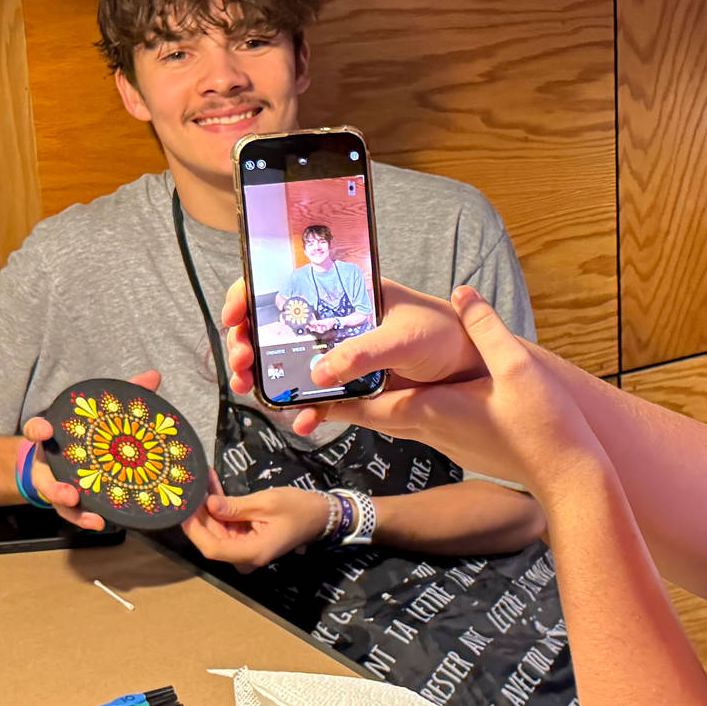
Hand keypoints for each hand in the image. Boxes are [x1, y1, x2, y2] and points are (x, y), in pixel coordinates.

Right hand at [22, 369, 161, 530]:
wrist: (63, 458)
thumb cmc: (84, 434)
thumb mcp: (98, 414)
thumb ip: (124, 395)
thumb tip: (153, 376)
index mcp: (53, 438)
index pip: (36, 430)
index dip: (38, 429)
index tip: (44, 429)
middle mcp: (50, 462)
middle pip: (45, 474)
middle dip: (54, 485)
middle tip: (69, 490)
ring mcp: (56, 484)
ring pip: (57, 498)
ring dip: (69, 506)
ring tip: (87, 513)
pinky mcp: (68, 501)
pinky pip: (74, 513)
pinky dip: (85, 519)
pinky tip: (101, 523)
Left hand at [180, 477, 331, 571]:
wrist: (320, 514)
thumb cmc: (298, 508)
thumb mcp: (266, 503)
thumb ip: (235, 507)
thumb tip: (208, 504)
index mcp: (252, 552)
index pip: (213, 548)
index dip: (195, 529)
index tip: (184, 509)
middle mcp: (246, 556)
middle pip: (213, 539)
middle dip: (199, 514)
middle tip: (188, 488)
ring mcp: (246, 548)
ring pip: (218, 531)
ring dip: (208, 508)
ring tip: (200, 482)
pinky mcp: (247, 539)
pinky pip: (228, 526)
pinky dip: (221, 508)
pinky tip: (212, 487)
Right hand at [223, 276, 485, 433]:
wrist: (470, 370)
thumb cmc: (444, 334)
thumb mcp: (404, 336)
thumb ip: (364, 353)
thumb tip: (319, 374)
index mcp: (345, 293)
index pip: (285, 284)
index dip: (251, 295)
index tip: (235, 317)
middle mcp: (335, 323)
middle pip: (275, 328)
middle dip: (247, 344)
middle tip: (242, 362)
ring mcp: (340, 357)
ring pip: (288, 366)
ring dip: (265, 379)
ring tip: (254, 390)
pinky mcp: (351, 389)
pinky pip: (317, 401)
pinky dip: (304, 412)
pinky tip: (301, 422)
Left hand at [316, 287, 602, 498]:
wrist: (566, 474)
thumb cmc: (542, 426)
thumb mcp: (517, 367)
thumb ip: (486, 328)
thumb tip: (463, 294)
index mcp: (430, 411)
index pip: (365, 404)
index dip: (329, 396)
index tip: (298, 389)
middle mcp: (427, 429)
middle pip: (368, 414)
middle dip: (336, 399)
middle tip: (307, 382)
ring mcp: (442, 441)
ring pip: (388, 421)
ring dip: (363, 404)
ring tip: (341, 384)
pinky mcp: (456, 445)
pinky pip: (411, 425)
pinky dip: (392, 409)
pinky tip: (400, 394)